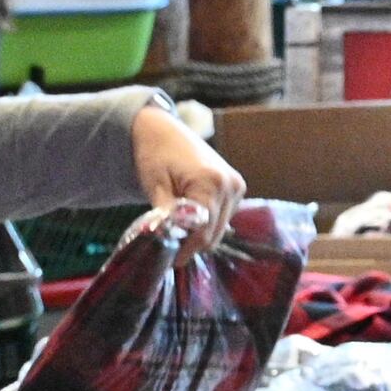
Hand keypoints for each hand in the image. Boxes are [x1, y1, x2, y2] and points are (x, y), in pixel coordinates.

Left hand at [130, 103, 243, 246]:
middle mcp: (230, 184)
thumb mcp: (155, 186)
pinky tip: (189, 217)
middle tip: (170, 249)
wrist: (163, 130)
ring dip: (200, 234)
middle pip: (214, 233)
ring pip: (220, 228)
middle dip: (192, 243)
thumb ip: (167, 216)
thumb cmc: (154, 154)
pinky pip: (223, 217)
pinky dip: (207, 222)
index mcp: (211, 182)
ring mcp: (236, 186)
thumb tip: (169, 242)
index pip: (203, 231)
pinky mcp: (236, 187)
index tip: (171, 261)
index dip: (187, 249)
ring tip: (177, 229)